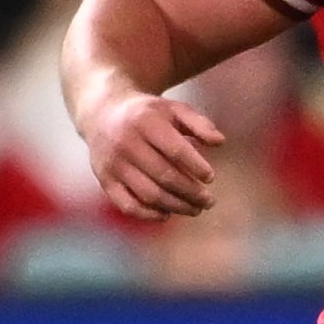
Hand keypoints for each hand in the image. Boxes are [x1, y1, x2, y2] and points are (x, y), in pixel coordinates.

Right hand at [86, 88, 226, 220]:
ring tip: (195, 209)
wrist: (103, 112)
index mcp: (146, 121)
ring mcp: (113, 163)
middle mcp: (126, 142)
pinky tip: (166, 214)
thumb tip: (220, 142)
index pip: (176, 150)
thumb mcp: (174, 109)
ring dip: (176, 206)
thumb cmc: (148, 114)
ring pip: (148, 194)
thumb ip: (199, 123)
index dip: (196, 167)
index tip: (211, 177)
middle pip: (165, 176)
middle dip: (191, 193)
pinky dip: (149, 214)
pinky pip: (128, 205)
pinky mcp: (105, 179)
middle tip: (209, 201)